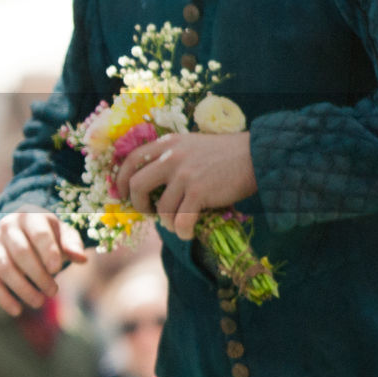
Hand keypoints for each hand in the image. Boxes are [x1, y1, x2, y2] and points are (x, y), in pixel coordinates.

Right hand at [0, 204, 86, 316]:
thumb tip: (82, 259)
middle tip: (53, 291)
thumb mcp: (63, 234)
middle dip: (38, 275)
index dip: (48, 252)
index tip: (57, 269)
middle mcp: (8, 226)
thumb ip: (72, 244)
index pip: (39, 233)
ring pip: (5, 268)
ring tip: (39, 302)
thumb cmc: (48, 234)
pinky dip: (3, 297)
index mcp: (30, 215)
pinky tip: (17, 310)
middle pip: (20, 252)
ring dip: (22, 288)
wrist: (22, 229)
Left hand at [113, 131, 255, 239]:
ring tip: (178, 224)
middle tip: (149, 213)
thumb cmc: (225, 154)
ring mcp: (184, 174)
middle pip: (137, 185)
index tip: (121, 194)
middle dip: (139, 204)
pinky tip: (188, 232)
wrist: (256, 156)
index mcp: (168, 144)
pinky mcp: (198, 192)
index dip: (121, 179)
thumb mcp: (192, 145)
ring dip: (168, 222)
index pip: (132, 159)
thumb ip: (172, 157)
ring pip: (162, 209)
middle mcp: (172, 157)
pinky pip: (181, 220)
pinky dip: (182, 231)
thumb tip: (152, 185)